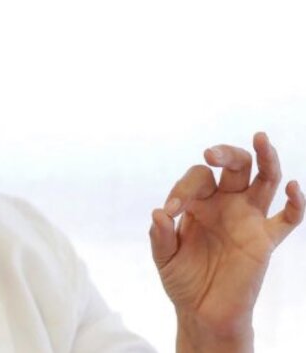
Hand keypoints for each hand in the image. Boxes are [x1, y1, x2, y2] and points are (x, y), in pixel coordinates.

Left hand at [149, 132, 303, 352]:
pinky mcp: (265, 240)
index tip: (171, 211)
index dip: (183, 188)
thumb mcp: (165, 258)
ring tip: (260, 138)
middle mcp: (225, 204)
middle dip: (224, 154)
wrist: (204, 312)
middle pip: (234, 166)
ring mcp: (248, 218)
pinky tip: (293, 187)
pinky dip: (295, 202)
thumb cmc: (183, 280)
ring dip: (265, 158)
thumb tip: (159, 213)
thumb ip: (161, 237)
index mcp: (199, 203)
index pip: (197, 178)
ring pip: (264, 180)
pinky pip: (287, 218)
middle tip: (211, 153)